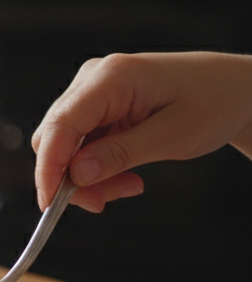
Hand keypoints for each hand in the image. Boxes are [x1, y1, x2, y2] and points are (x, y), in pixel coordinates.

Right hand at [30, 52, 251, 212]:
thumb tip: (76, 175)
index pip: (60, 125)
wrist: (238, 90)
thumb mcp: (173, 136)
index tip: (51, 203)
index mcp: (111, 77)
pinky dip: (98, 167)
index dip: (49, 167)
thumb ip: (120, 155)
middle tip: (104, 203)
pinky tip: (126, 175)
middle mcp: (94, 79)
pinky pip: (83, 143)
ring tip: (128, 187)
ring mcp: (95, 91)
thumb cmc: (215, 102)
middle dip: (71, 177)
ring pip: (67, 145)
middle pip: (56, 137)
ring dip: (88, 176)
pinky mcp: (101, 105)